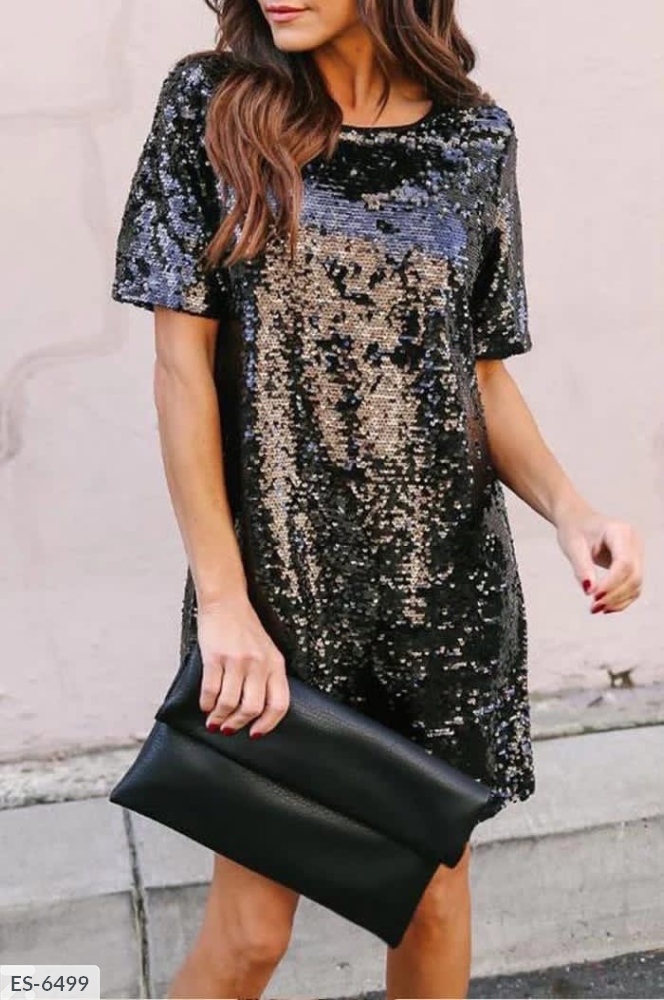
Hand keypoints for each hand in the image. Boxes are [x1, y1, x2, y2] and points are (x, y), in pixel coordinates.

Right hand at [196, 593, 289, 737]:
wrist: (226, 602)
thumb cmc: (245, 628)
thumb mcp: (266, 651)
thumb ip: (267, 676)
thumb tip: (257, 711)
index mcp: (276, 664)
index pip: (279, 704)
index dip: (268, 724)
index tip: (255, 733)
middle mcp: (259, 664)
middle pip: (252, 708)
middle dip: (238, 724)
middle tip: (228, 729)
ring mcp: (237, 660)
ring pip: (229, 702)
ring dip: (219, 717)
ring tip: (213, 720)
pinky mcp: (215, 657)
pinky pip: (211, 690)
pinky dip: (206, 703)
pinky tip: (205, 705)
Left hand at [555, 507, 643, 613]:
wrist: (579, 521)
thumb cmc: (576, 529)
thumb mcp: (573, 546)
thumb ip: (581, 567)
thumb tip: (589, 590)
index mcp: (619, 532)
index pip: (624, 563)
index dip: (612, 583)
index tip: (594, 596)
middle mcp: (633, 542)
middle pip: (633, 576)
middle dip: (615, 595)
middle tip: (594, 607)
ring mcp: (637, 554)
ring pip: (636, 584)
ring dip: (618, 600)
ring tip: (596, 608)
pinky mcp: (634, 565)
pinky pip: (633, 587)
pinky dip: (621, 599)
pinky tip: (605, 606)